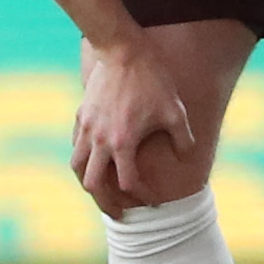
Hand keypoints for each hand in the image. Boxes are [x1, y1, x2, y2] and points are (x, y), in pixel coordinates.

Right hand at [69, 37, 196, 212]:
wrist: (122, 50)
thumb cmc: (152, 80)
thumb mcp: (175, 110)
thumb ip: (183, 139)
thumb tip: (187, 159)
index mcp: (123, 142)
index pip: (128, 183)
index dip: (142, 196)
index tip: (152, 200)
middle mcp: (100, 140)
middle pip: (94, 185)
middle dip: (107, 204)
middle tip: (120, 213)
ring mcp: (86, 128)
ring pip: (78, 168)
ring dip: (89, 185)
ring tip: (101, 193)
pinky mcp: (81, 115)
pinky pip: (75, 147)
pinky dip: (83, 161)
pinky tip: (95, 162)